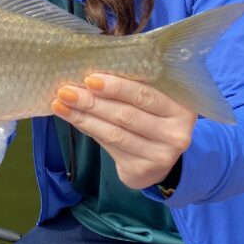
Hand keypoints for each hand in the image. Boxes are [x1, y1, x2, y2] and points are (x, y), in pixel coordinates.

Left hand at [51, 74, 195, 190]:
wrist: (157, 160)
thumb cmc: (151, 117)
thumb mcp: (153, 99)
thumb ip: (134, 85)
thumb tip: (92, 73)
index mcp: (182, 106)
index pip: (145, 94)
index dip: (116, 87)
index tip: (89, 78)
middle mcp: (177, 132)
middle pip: (127, 114)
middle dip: (93, 101)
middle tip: (67, 90)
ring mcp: (162, 155)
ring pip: (115, 133)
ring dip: (84, 116)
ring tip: (61, 103)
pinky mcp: (143, 170)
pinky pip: (109, 146)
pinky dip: (88, 130)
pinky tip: (72, 119)